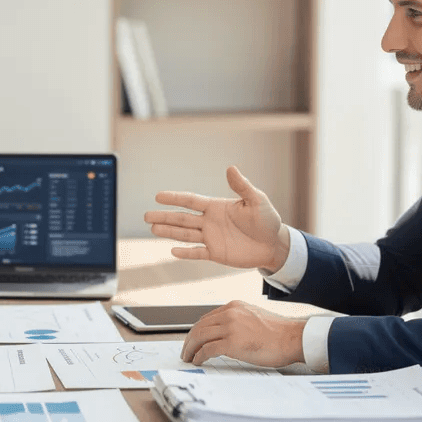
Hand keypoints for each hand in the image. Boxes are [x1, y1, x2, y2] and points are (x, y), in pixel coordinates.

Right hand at [144, 166, 289, 271]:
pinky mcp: (217, 254)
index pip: (191, 201)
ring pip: (185, 234)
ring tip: (152, 229)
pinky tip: (172, 251)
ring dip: (169, 232)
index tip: (158, 197)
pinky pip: (198, 253)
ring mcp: (212, 238)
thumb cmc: (267, 220)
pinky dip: (185, 253)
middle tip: (146, 215)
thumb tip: (230, 168)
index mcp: (216, 207)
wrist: (274, 244)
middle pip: (182, 218)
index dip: (174, 199)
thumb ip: (242, 186)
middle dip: (164, 217)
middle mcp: (210, 222)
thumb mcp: (256, 200)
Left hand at [180, 301, 305, 367]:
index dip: (197, 331)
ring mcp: (230, 328)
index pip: (207, 318)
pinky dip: (199, 356)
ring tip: (188, 357)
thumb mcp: (254, 317)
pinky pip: (207, 350)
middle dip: (189, 340)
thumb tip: (226, 335)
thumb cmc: (279, 332)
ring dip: (190, 349)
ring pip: (199, 337)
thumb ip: (238, 322)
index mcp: (234, 307)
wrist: (293, 338)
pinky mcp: (232, 343)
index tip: (193, 340)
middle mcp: (229, 314)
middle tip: (185, 351)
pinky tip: (197, 361)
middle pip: (199, 327)